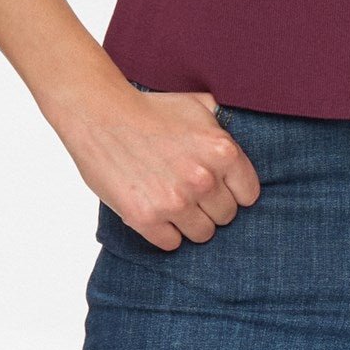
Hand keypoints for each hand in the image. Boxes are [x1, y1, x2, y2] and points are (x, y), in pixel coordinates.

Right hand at [52, 74, 261, 251]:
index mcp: (222, 151)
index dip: (232, 191)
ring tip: (171, 200)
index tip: (218, 186)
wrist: (100, 115)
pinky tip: (154, 209)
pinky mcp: (146, 218)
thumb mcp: (199, 106)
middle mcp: (203, 179)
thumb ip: (226, 126)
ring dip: (188, 222)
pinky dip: (163, 232)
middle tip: (188, 190)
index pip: (249, 195)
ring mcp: (175, 201)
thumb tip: (248, 133)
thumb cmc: (150, 109)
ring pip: (202, 234)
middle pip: (226, 216)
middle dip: (209, 206)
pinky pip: (171, 243)